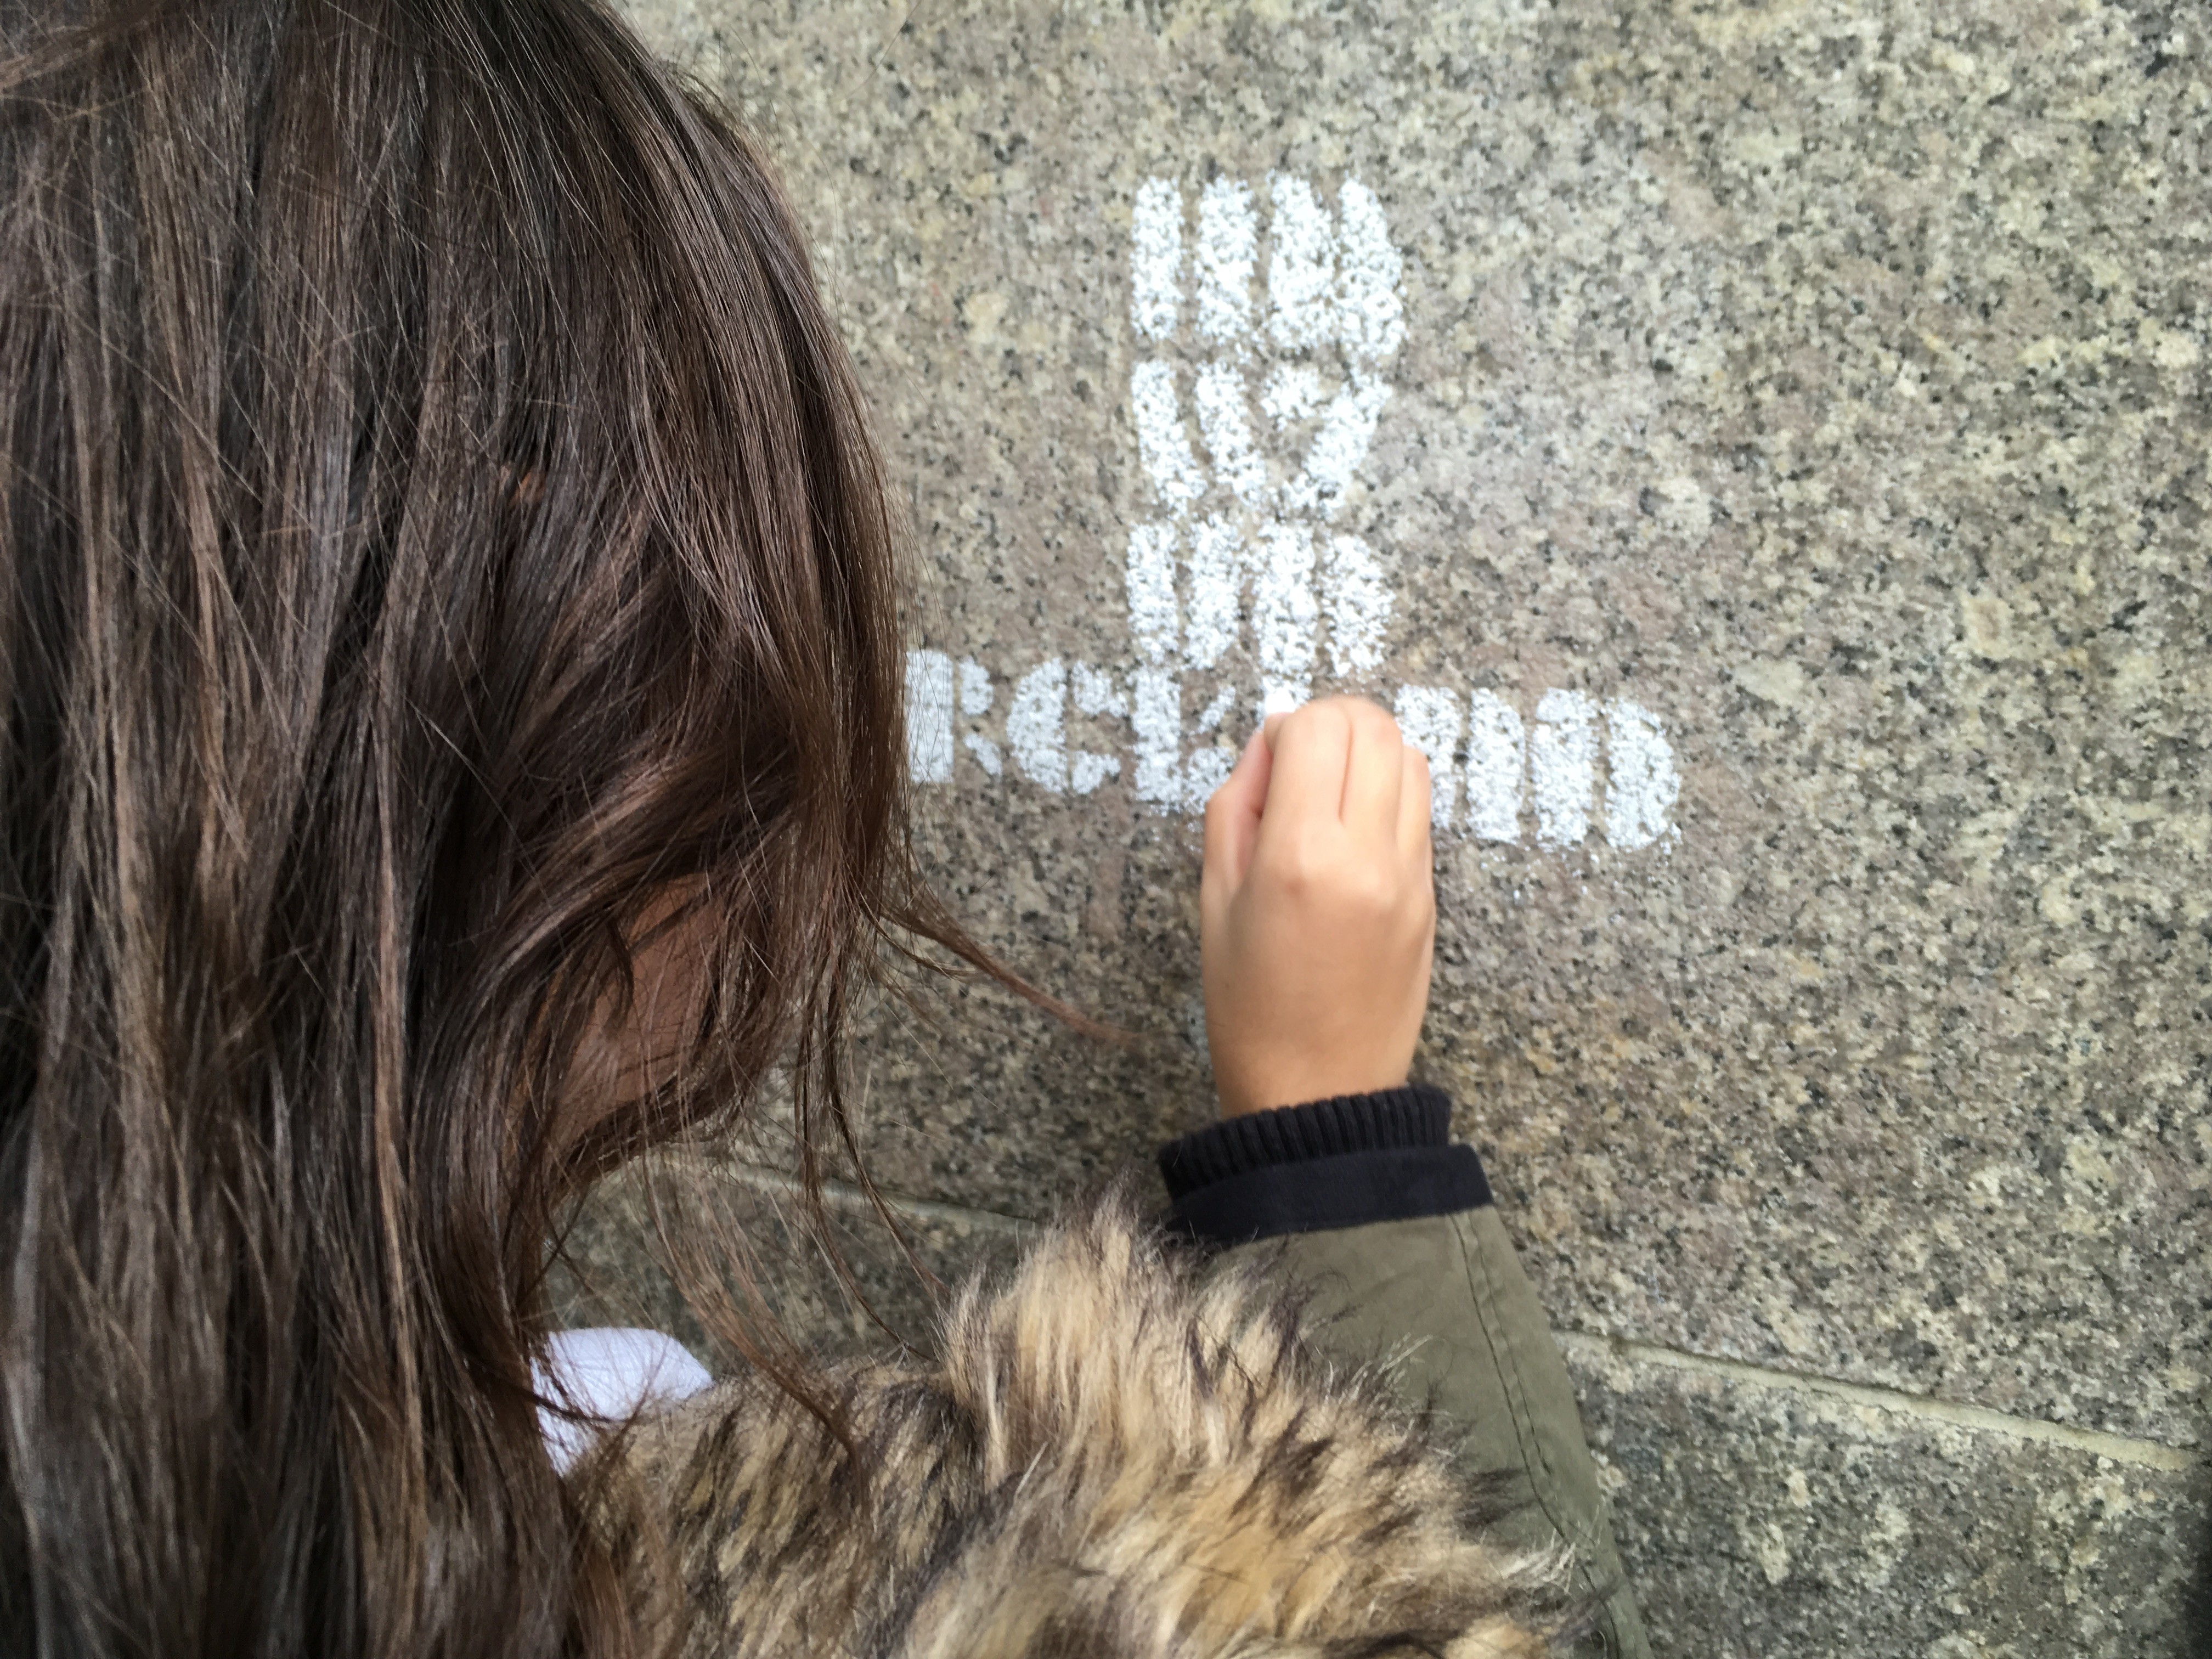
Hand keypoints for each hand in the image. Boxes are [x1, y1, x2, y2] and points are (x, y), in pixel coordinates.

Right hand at [1200, 696, 1435, 1118]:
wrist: (1318, 1091)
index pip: (1318, 728)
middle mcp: (1367, 856)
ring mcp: (1410, 876)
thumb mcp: (1214, 899)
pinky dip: (1389, 796)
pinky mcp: (1431, 896)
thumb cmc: (1249, 1005)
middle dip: (1333, 724)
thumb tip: (1271, 745)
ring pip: (1411, 759)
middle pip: (1375, 728)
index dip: (1287, 726)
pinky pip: (1421, 811)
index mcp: (1300, 856)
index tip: (1270, 760)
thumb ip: (1238, 807)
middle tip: (1301, 760)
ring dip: (1369, 754)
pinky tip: (1353, 831)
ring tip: (1330, 794)